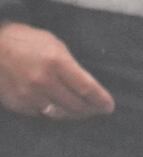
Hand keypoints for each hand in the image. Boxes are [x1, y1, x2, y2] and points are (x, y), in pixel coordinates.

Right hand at [0, 21, 115, 118]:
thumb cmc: (26, 41)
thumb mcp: (53, 45)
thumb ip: (71, 67)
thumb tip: (87, 88)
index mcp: (56, 62)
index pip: (86, 89)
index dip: (101, 101)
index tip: (109, 106)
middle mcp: (44, 81)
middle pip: (77, 106)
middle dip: (90, 109)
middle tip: (96, 109)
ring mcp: (30, 95)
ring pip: (61, 115)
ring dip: (73, 114)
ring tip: (79, 110)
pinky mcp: (19, 104)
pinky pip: (42, 114)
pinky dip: (52, 111)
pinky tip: (56, 106)